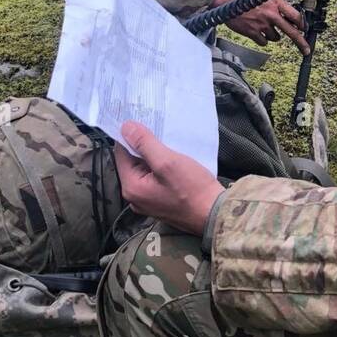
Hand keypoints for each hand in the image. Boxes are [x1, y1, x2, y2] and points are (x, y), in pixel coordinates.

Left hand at [114, 120, 221, 236]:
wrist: (215, 215)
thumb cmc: (193, 189)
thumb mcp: (168, 161)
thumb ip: (145, 144)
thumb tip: (126, 127)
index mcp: (131, 188)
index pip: (121, 153)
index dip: (130, 135)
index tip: (142, 121)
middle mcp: (134, 197)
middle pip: (132, 162)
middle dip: (143, 146)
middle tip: (158, 128)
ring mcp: (147, 201)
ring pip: (144, 170)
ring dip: (154, 155)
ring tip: (167, 141)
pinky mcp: (159, 202)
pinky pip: (154, 178)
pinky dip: (161, 167)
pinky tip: (174, 159)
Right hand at [212, 0, 309, 54]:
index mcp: (276, 2)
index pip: (296, 16)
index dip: (302, 24)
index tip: (304, 28)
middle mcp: (271, 15)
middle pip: (292, 32)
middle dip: (301, 43)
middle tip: (306, 49)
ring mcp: (262, 25)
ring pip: (276, 38)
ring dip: (274, 35)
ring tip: (268, 29)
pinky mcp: (252, 32)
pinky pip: (263, 42)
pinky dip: (262, 40)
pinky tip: (258, 33)